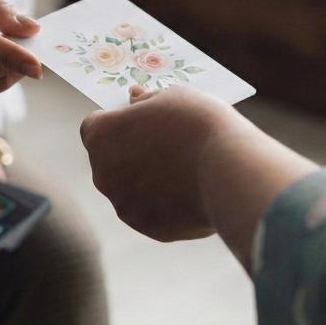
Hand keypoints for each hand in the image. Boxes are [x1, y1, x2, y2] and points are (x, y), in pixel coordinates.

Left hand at [81, 85, 316, 267]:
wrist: (229, 170)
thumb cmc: (198, 124)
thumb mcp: (172, 97)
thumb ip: (145, 102)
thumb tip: (133, 99)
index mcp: (101, 136)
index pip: (96, 127)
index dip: (119, 123)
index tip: (144, 122)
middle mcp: (102, 173)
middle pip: (110, 160)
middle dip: (131, 153)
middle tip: (169, 144)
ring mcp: (123, 204)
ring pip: (130, 189)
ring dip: (147, 180)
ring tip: (185, 168)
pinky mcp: (148, 227)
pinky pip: (152, 211)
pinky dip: (165, 204)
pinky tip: (192, 190)